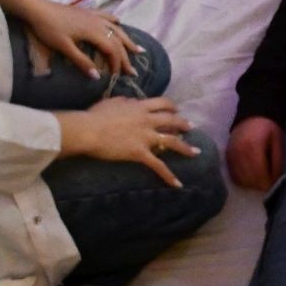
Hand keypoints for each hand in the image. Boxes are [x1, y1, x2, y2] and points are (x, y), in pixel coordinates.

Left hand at [24, 0, 142, 78]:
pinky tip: (119, 22)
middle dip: (126, 57)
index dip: (117, 64)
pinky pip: (107, 16)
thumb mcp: (64, 48)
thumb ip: (82, 62)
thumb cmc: (49, 29)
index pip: (112, 50)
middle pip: (118, 41)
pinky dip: (115, 22)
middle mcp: (98, 23)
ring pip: (116, 29)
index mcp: (94, 32)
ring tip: (138, 50)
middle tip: (133, 71)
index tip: (117, 77)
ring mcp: (94, 16)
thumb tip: (97, 76)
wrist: (38, 9)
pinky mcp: (87, 12)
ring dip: (127, 40)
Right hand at [74, 97, 197, 187]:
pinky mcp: (140, 153)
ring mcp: (146, 137)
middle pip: (172, 120)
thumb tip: (132, 101)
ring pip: (172, 141)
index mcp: (140, 107)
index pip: (162, 103)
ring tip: (196, 152)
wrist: (89, 130)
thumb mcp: (112, 102)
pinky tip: (178, 184)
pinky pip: (158, 166)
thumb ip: (125, 101)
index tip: (176, 109)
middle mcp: (147, 120)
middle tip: (192, 127)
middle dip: (184, 124)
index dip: (171, 106)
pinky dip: (169, 176)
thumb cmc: (95, 115)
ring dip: (185, 147)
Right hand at [228, 116, 284, 190]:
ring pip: (240, 180)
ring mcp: (231, 156)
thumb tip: (275, 181)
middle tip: (268, 183)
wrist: (253, 114)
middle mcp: (239, 153)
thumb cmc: (269, 129)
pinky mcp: (226, 157)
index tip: (273, 185)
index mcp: (253, 148)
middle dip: (260, 185)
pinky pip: (233, 175)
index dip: (267, 183)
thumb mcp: (278, 143)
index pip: (259, 175)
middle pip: (249, 180)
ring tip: (259, 179)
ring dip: (251, 184)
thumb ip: (277, 163)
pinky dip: (242, 179)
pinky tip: (249, 177)